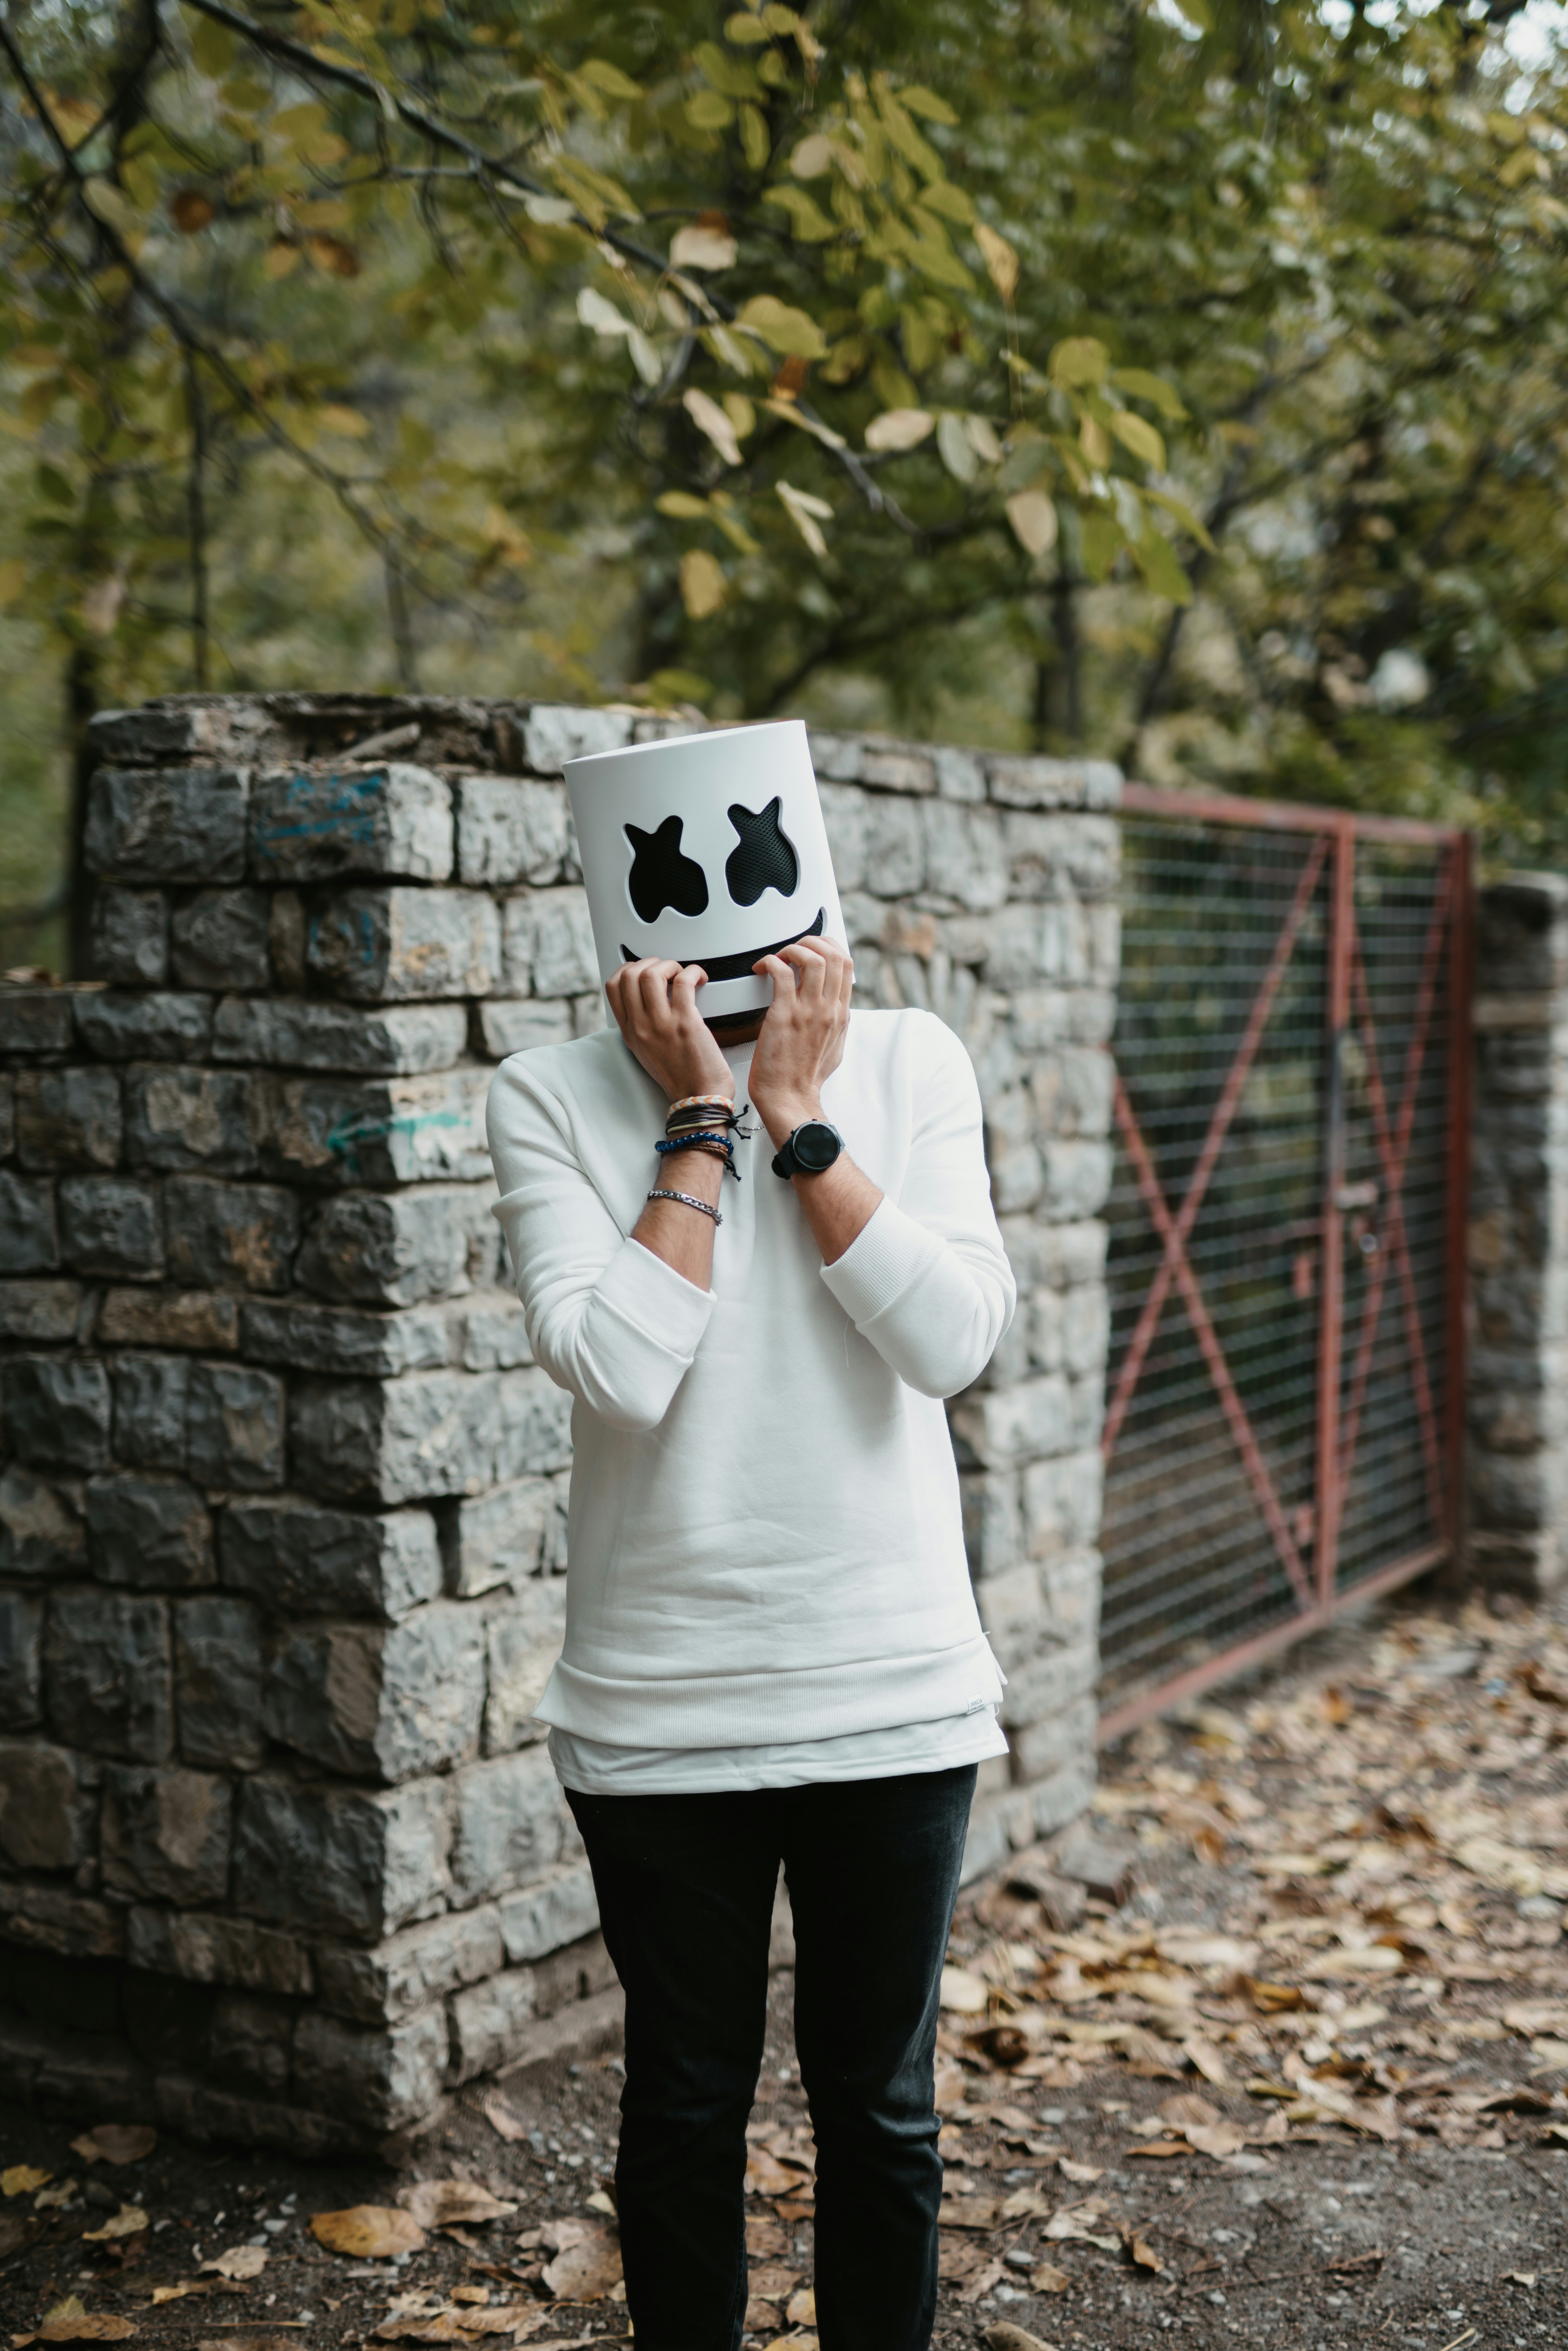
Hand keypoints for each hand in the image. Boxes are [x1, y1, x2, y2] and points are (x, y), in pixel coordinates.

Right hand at [605, 959, 733, 1102]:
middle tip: (667, 970)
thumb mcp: (646, 1051)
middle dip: (650, 962)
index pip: (613, 987)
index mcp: (630, 1031)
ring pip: (652, 974)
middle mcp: (641, 1026)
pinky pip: (683, 982)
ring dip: (669, 965)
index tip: (645, 969)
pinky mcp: (685, 1022)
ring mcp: (661, 1024)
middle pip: (629, 974)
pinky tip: (699, 978)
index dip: (628, 968)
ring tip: (681, 974)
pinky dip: (693, 972)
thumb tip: (646, 1000)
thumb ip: (641, 1026)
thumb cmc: (680, 1076)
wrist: (698, 1098)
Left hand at [747, 935, 853, 1147]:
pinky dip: (770, 962)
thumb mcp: (835, 1048)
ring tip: (779, 957)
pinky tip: (761, 968)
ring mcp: (808, 1011)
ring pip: (812, 958)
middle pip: (834, 954)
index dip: (829, 945)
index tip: (812, 947)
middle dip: (812, 941)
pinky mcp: (784, 1015)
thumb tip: (839, 1012)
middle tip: (793, 948)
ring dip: (792, 949)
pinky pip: (781, 973)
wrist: (789, 1098)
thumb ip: (838, 1025)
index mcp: (840, 1014)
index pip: (846, 963)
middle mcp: (828, 1009)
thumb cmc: (805, 1077)